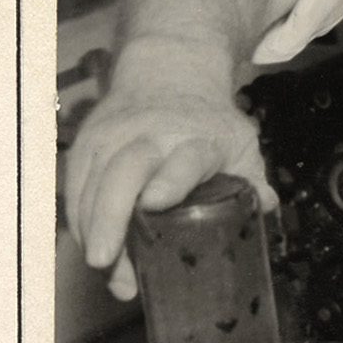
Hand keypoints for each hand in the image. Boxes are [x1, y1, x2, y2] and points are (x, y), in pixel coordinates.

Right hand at [64, 50, 274, 300]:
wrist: (168, 73)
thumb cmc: (209, 122)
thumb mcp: (241, 142)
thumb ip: (252, 177)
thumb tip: (267, 206)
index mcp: (196, 138)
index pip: (184, 159)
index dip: (170, 180)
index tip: (155, 203)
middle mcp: (150, 135)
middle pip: (123, 173)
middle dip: (110, 217)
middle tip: (104, 261)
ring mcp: (114, 137)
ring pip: (92, 183)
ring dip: (91, 229)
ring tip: (101, 268)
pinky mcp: (88, 142)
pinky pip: (75, 185)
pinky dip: (79, 218)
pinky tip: (89, 246)